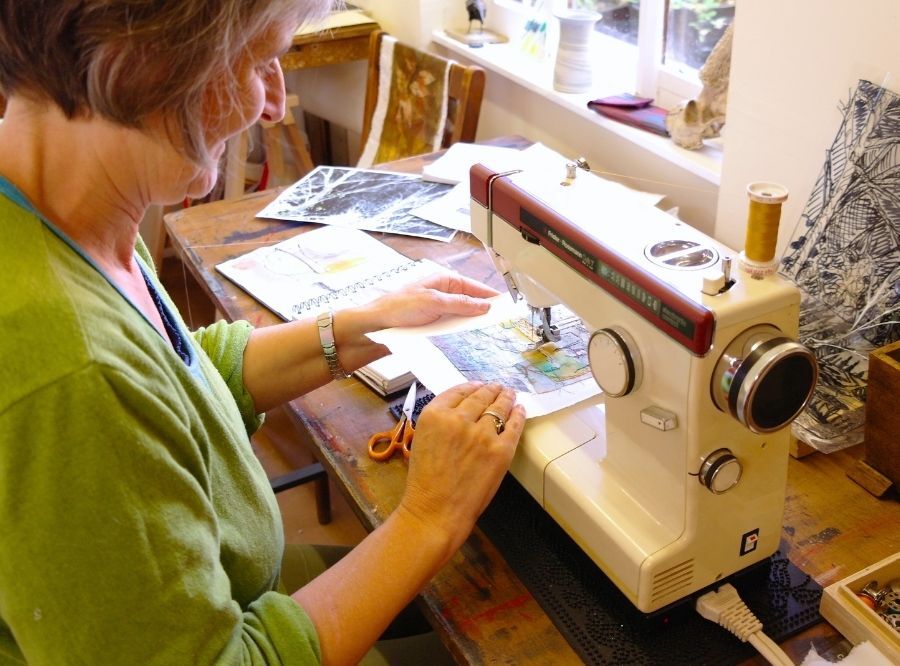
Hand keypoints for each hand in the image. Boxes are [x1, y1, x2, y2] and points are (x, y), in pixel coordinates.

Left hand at [363, 272, 498, 329]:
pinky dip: (461, 328)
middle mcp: (441, 293)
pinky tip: (469, 333)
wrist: (375, 327)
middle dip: (485, 308)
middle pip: (470, 300)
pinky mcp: (431, 323)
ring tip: (490, 326)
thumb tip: (483, 305)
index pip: (474, 286)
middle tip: (503, 318)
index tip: (507, 303)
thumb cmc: (397, 308)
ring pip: (463, 314)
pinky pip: (452, 324)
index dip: (491, 295)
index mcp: (443, 280)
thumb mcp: (433, 303)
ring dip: (473, 319)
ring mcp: (437, 308)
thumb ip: (460, 304)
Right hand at [398, 382, 525, 552]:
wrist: (436, 510)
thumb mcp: (421, 440)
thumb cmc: (424, 481)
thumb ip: (439, 422)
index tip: (479, 385)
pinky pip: (514, 426)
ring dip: (506, 397)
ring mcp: (483, 433)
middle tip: (498, 386)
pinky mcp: (501, 450)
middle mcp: (459, 419)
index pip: (458, 392)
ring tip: (510, 393)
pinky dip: (519, 415)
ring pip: (499, 407)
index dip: (471, 386)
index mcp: (434, 415)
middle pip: (481, 396)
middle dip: (491, 389)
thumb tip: (461, 412)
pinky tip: (520, 410)